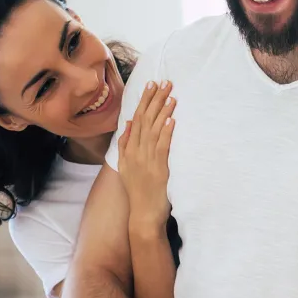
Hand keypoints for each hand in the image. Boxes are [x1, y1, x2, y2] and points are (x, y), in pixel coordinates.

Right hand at [117, 80, 176, 234]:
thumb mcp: (126, 166)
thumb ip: (125, 144)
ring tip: (171, 95)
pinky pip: (162, 146)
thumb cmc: (138, 191)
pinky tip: (172, 119)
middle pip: (145, 120)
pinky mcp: (158, 169)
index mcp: (128, 150)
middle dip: (155, 99)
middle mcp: (135, 152)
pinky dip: (166, 132)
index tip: (151, 85)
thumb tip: (129, 122)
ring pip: (154, 130)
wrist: (142, 215)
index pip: (137, 118)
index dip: (144, 101)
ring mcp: (146, 160)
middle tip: (164, 82)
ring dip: (163, 111)